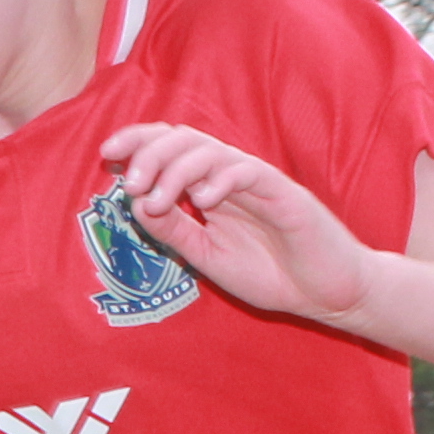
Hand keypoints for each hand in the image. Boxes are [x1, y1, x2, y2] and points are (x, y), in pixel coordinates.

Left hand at [103, 122, 374, 324]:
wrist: (327, 293)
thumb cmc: (273, 273)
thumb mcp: (209, 257)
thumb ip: (176, 231)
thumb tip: (137, 204)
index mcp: (211, 188)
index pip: (170, 148)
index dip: (137, 143)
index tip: (106, 156)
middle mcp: (230, 177)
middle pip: (185, 139)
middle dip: (149, 152)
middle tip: (128, 181)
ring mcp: (258, 182)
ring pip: (211, 151)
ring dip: (176, 169)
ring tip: (156, 197)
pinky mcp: (284, 194)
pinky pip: (248, 173)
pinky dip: (220, 180)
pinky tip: (202, 201)